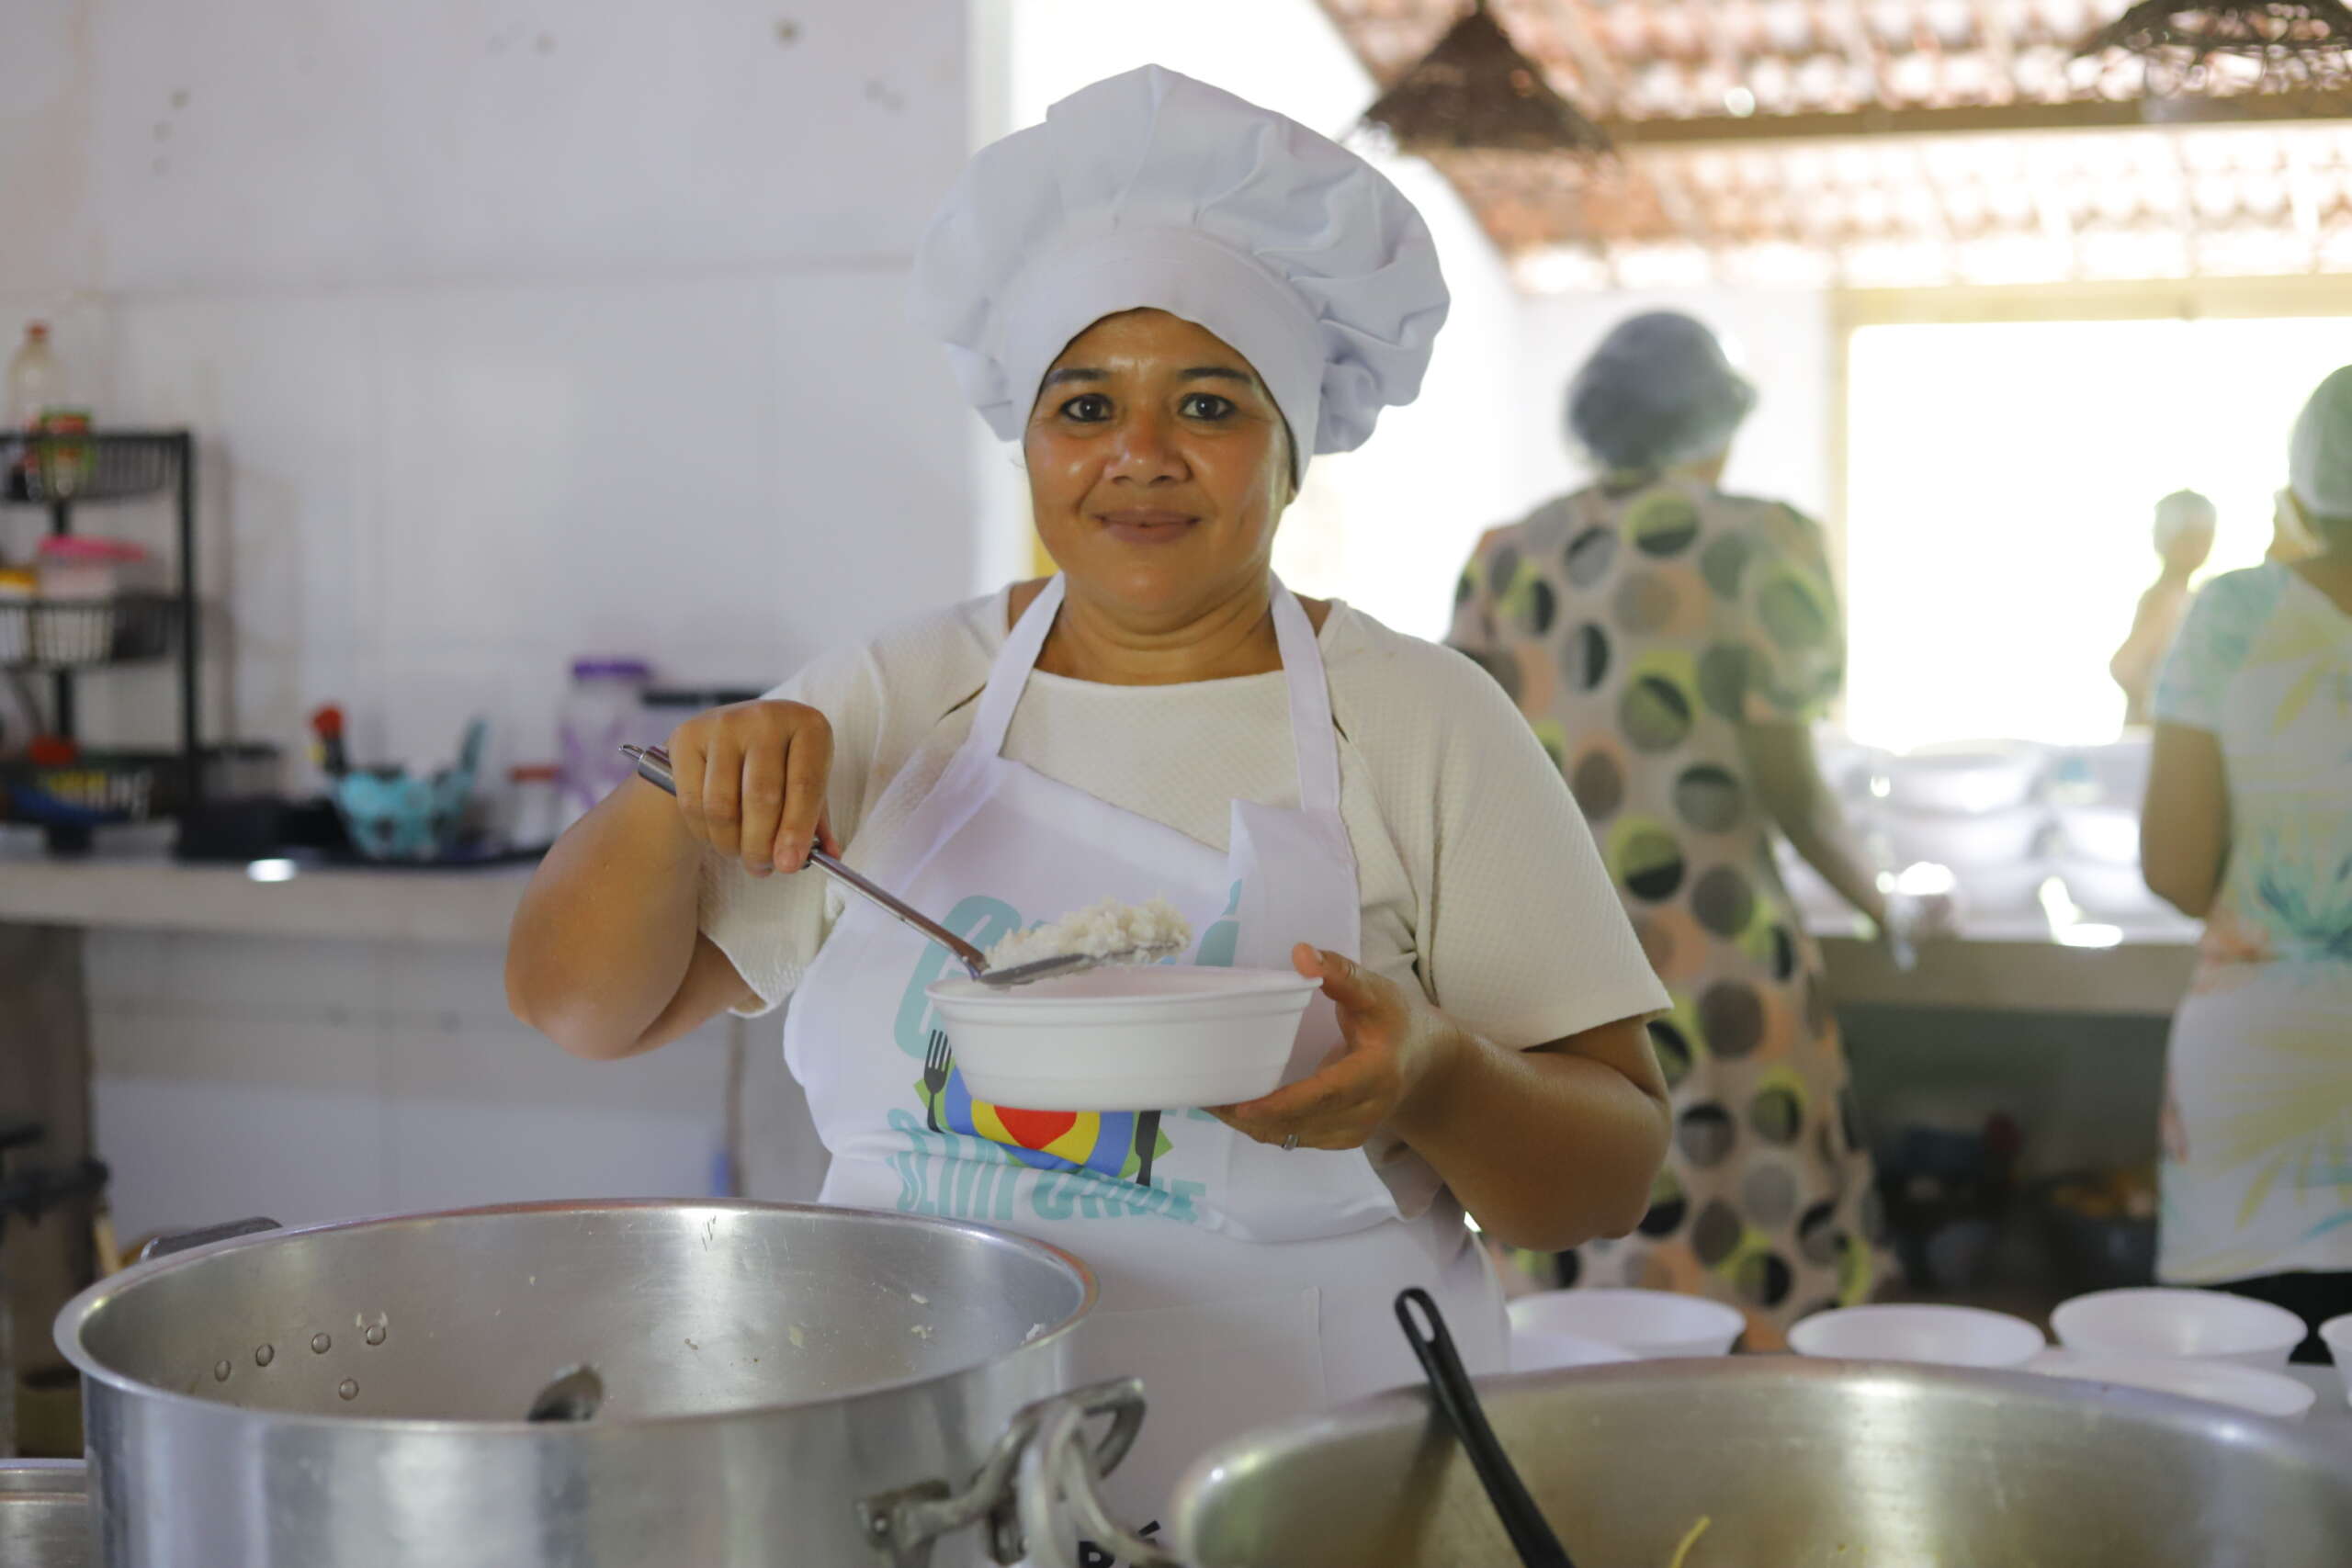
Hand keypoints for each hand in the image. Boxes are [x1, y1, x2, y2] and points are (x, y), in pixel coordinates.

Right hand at [663, 700, 839, 876]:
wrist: (731, 735)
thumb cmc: (780, 765)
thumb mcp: (804, 784)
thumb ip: (816, 821)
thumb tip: (829, 856)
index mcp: (809, 726)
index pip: (805, 784)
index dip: (797, 830)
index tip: (790, 865)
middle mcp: (766, 717)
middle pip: (762, 797)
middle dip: (761, 846)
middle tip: (763, 869)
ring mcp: (723, 724)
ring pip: (723, 806)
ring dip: (732, 845)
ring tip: (742, 855)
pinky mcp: (686, 736)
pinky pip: (692, 803)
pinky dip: (705, 833)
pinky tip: (718, 837)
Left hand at [1210, 945, 1463, 1151]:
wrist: (1426, 1064)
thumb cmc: (1396, 1021)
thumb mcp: (1375, 991)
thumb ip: (1340, 972)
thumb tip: (1301, 953)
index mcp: (1377, 1073)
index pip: (1327, 1093)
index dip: (1284, 1103)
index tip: (1243, 1106)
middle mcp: (1366, 1111)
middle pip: (1301, 1122)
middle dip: (1250, 1115)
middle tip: (1203, 1093)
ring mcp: (1353, 1132)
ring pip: (1293, 1137)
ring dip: (1251, 1124)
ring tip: (1210, 1100)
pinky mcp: (1340, 1139)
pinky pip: (1295, 1138)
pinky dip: (1264, 1127)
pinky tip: (1235, 1109)